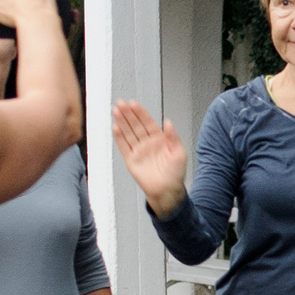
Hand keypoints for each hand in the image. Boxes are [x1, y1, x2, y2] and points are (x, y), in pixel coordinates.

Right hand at [110, 99, 189, 216]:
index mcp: (160, 139)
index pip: (148, 122)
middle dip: (128, 113)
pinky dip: (119, 137)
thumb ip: (173, 137)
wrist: (167, 191)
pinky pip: (123, 146)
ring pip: (128, 133)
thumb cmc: (175, 174)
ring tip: (115, 111)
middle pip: (135, 125)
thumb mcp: (179, 153)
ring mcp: (139, 151)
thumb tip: (168, 122)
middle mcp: (148, 143)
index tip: (134, 103)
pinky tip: (115, 127)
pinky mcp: (131, 160)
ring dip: (121, 122)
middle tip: (121, 103)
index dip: (140, 113)